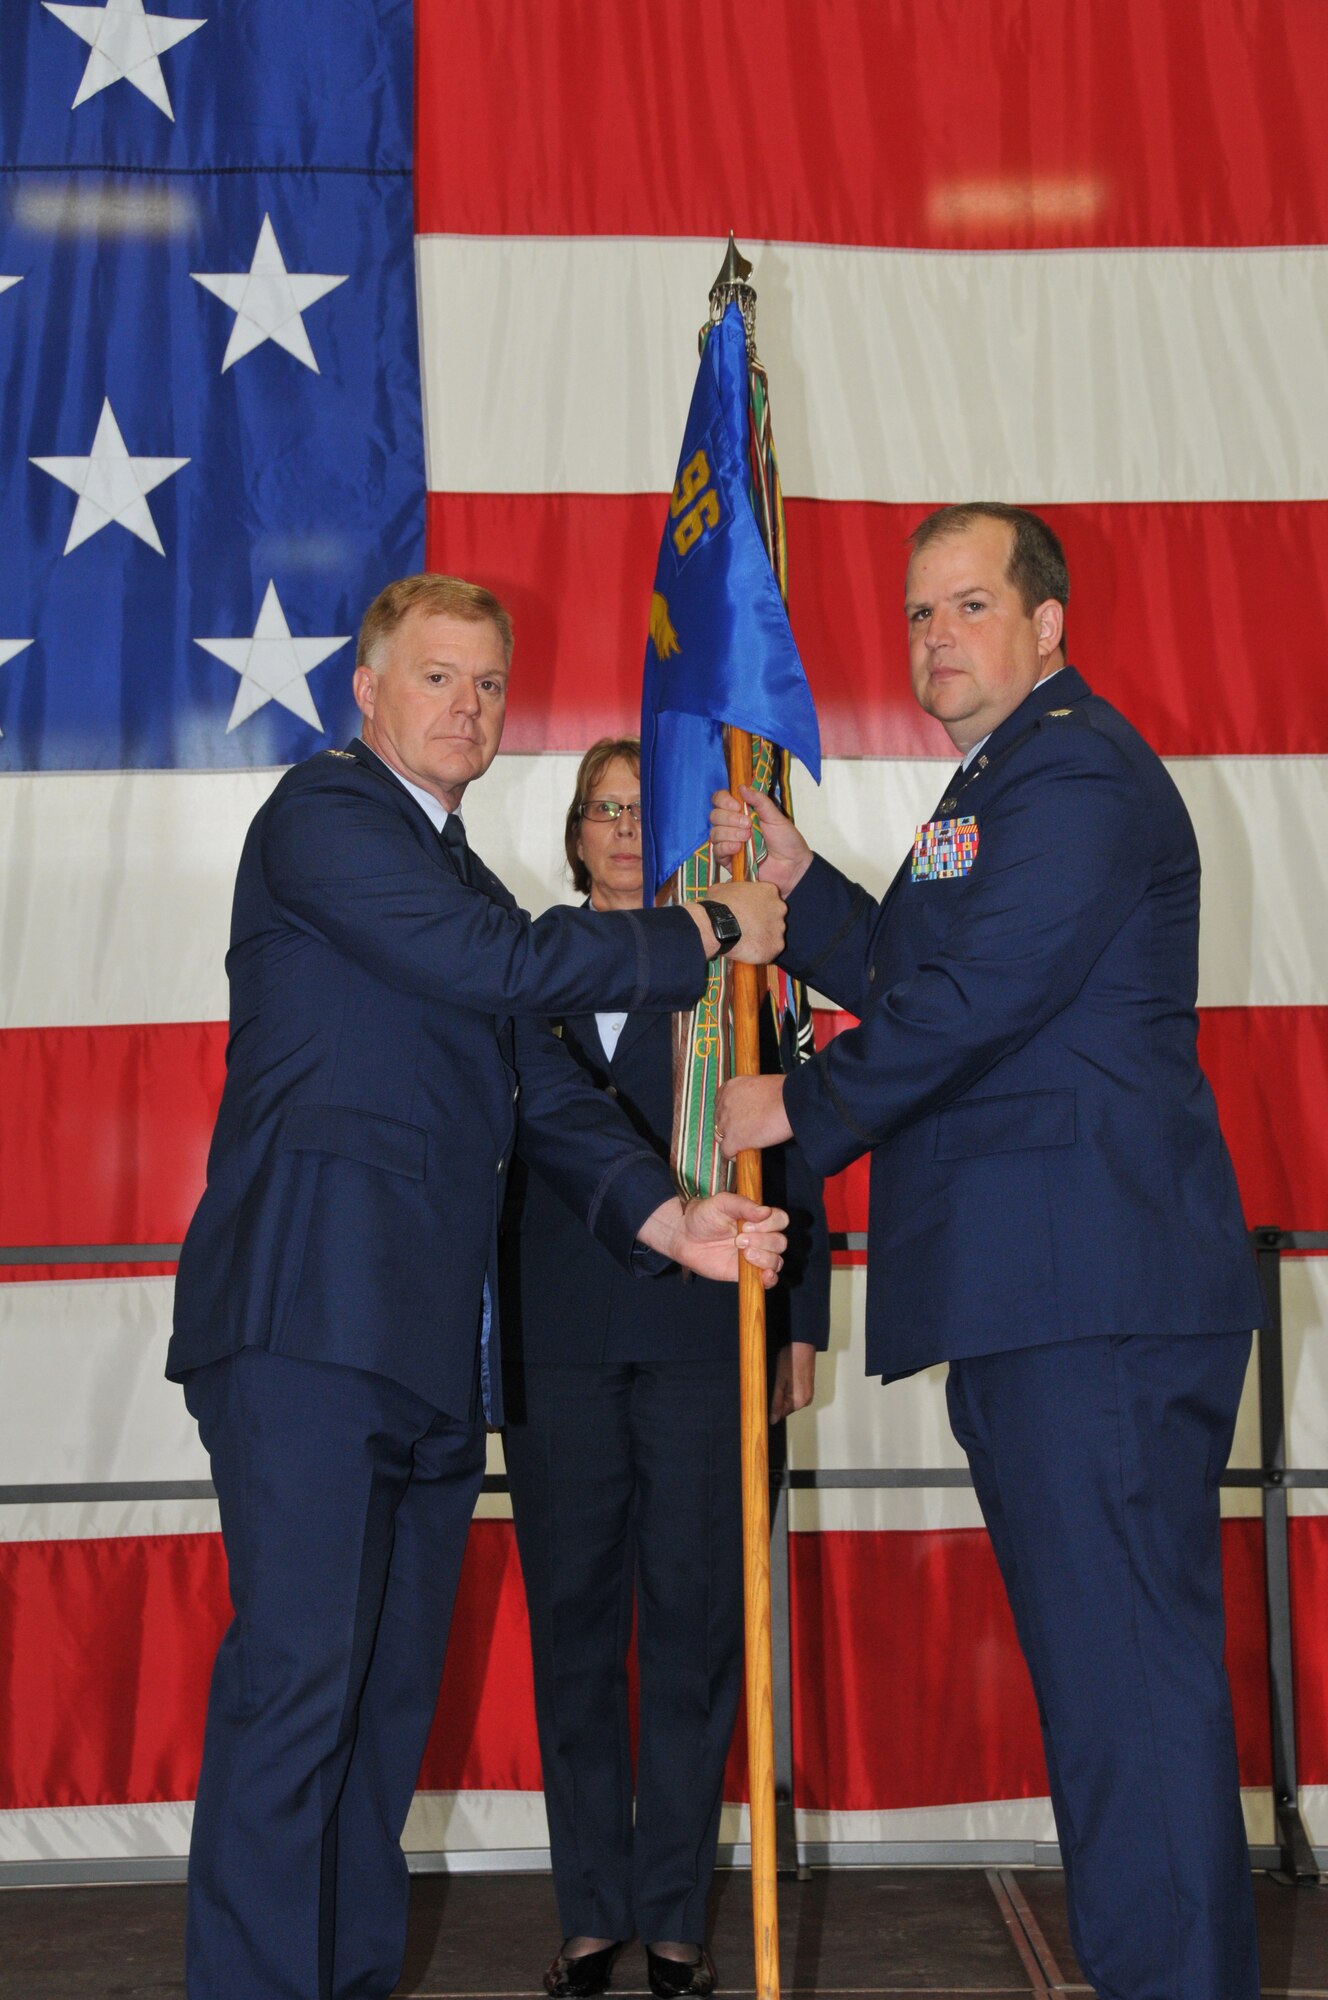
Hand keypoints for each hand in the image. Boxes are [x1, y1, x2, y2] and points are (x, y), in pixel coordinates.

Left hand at [638, 1191, 788, 1286]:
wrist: (684, 1236)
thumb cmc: (704, 1215)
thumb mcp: (721, 1203)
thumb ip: (742, 1204)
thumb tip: (765, 1212)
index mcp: (758, 1218)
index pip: (780, 1219)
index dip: (769, 1223)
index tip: (746, 1224)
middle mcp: (761, 1237)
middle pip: (780, 1242)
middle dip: (761, 1240)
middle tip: (738, 1239)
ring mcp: (756, 1256)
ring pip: (776, 1260)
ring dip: (763, 1257)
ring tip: (743, 1253)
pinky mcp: (748, 1273)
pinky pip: (769, 1280)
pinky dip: (771, 1279)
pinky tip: (764, 1275)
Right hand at [710, 785, 812, 895]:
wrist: (792, 866)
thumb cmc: (786, 840)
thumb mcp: (775, 817)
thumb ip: (759, 801)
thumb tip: (741, 787)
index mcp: (742, 812)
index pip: (720, 800)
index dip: (724, 800)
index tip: (737, 805)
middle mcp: (732, 826)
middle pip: (714, 815)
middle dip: (729, 818)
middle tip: (748, 824)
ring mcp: (729, 843)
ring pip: (714, 833)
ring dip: (730, 833)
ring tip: (747, 838)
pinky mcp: (728, 860)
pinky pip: (717, 851)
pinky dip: (726, 847)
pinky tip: (738, 848)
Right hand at [710, 877, 785, 963]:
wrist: (717, 927)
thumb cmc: (720, 906)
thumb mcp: (724, 888)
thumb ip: (734, 888)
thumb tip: (730, 889)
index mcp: (770, 891)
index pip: (769, 897)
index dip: (759, 905)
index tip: (750, 911)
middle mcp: (779, 908)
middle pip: (775, 916)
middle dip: (764, 921)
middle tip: (749, 926)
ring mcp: (779, 928)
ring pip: (774, 933)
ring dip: (763, 936)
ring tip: (746, 939)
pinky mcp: (776, 946)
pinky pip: (771, 949)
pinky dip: (762, 951)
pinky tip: (749, 949)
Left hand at [716, 1074, 792, 1158]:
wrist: (791, 1102)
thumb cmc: (783, 1093)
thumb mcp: (759, 1085)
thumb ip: (750, 1095)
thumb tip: (753, 1105)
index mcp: (730, 1087)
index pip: (720, 1102)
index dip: (728, 1112)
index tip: (736, 1118)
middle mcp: (724, 1104)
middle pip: (719, 1120)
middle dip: (729, 1126)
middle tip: (743, 1131)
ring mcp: (727, 1123)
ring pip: (720, 1137)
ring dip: (729, 1140)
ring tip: (742, 1144)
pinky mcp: (734, 1140)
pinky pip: (726, 1152)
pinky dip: (733, 1155)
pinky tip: (741, 1155)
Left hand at [770, 1342, 816, 1422]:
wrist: (803, 1345)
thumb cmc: (791, 1360)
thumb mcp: (779, 1381)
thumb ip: (776, 1402)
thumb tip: (773, 1420)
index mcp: (799, 1401)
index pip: (781, 1414)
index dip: (771, 1408)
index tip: (764, 1400)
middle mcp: (806, 1401)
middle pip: (786, 1408)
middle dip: (777, 1400)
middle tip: (773, 1385)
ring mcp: (809, 1394)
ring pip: (790, 1401)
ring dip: (783, 1395)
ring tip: (779, 1380)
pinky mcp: (809, 1388)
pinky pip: (796, 1395)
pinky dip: (788, 1391)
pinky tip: (785, 1379)